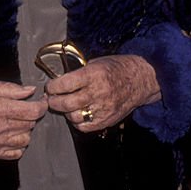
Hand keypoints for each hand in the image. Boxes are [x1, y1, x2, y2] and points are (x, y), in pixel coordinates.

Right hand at [0, 80, 47, 159]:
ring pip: (26, 139)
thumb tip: (30, 90)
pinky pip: (16, 152)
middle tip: (24, 107)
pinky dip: (17, 143)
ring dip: (25, 129)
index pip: (32, 111)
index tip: (41, 101)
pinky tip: (10, 134)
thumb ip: (9, 88)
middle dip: (31, 114)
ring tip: (15, 121)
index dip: (41, 105)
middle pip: (30, 124)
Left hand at [45, 54, 160, 133]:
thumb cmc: (117, 68)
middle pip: (67, 103)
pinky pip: (85, 126)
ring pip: (74, 117)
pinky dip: (77, 122)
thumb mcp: (95, 63)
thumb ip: (78, 73)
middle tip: (51, 99)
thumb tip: (59, 82)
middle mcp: (98, 92)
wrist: (141, 79)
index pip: (65, 84)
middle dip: (53, 102)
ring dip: (65, 112)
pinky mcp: (108, 119)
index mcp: (93, 75)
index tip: (49, 87)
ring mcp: (104, 108)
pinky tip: (76, 114)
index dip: (52, 87)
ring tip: (65, 106)